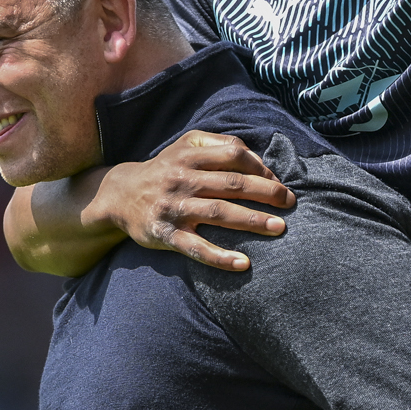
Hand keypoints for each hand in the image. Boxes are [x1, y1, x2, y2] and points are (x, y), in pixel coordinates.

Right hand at [86, 132, 292, 271]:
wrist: (119, 195)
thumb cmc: (164, 170)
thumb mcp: (184, 146)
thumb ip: (217, 145)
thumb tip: (258, 159)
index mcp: (190, 154)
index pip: (233, 153)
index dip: (260, 166)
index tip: (278, 182)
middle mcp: (182, 178)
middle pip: (231, 183)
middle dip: (266, 192)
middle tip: (291, 203)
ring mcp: (174, 207)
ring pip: (218, 212)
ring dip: (251, 220)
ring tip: (279, 228)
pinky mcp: (166, 234)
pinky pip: (195, 247)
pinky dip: (219, 256)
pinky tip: (243, 263)